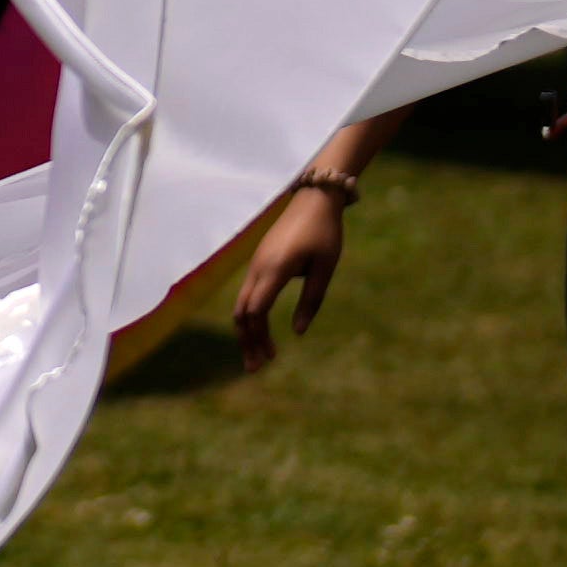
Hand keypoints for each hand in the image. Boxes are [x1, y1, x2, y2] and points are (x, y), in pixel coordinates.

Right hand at [229, 172, 354, 353]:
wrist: (313, 197)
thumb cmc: (324, 232)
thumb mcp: (325, 268)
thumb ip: (312, 300)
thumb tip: (297, 332)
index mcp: (275, 269)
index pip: (256, 310)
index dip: (258, 336)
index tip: (271, 357)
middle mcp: (258, 268)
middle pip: (243, 312)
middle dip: (247, 342)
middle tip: (256, 368)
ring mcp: (256, 264)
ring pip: (242, 305)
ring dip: (247, 331)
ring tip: (257, 355)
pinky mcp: (259, 262)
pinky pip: (247, 295)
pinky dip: (250, 317)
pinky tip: (260, 331)